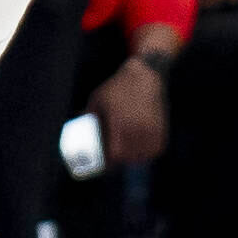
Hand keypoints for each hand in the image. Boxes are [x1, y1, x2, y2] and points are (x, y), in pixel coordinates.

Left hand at [87, 51, 169, 169]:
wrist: (146, 76)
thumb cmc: (118, 88)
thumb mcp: (98, 99)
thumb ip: (87, 115)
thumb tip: (75, 129)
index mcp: (120, 123)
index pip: (115, 154)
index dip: (109, 161)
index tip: (104, 161)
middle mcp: (137, 128)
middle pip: (128, 158)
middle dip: (120, 160)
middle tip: (114, 159)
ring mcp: (151, 130)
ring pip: (142, 156)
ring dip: (134, 158)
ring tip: (126, 156)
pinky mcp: (161, 130)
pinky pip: (154, 149)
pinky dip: (148, 152)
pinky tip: (141, 152)